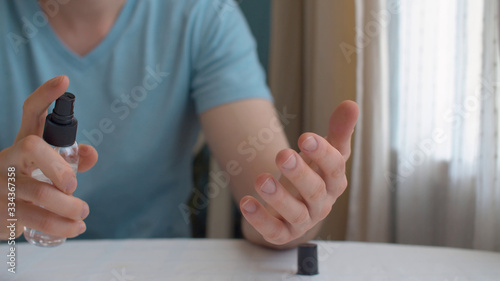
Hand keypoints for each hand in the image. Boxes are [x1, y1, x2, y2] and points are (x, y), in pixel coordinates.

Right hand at [0, 76, 97, 239]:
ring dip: (68, 207)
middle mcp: (9, 158)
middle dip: (60, 166)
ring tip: (83, 213)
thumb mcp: (46, 168)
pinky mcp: (3, 211)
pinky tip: (74, 228)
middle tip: (74, 186)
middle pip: (32, 147)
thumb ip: (70, 159)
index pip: (31, 113)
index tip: (64, 81)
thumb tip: (91, 153)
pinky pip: (35, 219)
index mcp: (23, 143)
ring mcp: (2, 183)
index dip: (46, 96)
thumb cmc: (28, 182)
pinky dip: (61, 226)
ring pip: (38, 191)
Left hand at [240, 100, 358, 244]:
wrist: (297, 203)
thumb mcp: (325, 151)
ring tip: (261, 179)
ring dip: (278, 197)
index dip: (323, 153)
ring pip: (295, 213)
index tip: (306, 137)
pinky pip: (273, 230)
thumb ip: (337, 130)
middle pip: (315, 191)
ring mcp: (303, 220)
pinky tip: (246, 203)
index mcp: (334, 181)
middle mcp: (322, 203)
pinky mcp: (283, 233)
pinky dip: (260, 219)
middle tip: (283, 155)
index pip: (335, 168)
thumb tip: (351, 104)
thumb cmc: (314, 173)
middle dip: (300, 174)